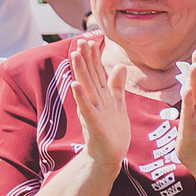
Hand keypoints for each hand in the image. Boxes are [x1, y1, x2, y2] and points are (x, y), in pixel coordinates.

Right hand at [67, 37, 131, 165]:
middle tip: (80, 40)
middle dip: (85, 58)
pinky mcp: (93, 124)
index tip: (91, 39)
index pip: (96, 72)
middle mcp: (94, 101)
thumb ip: (117, 85)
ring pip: (86, 88)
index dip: (94, 57)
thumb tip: (120, 65)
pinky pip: (86, 108)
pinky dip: (81, 97)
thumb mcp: (117, 103)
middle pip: (89, 76)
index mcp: (101, 96)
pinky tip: (75, 85)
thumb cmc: (112, 131)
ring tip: (75, 55)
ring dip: (80, 72)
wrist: (108, 156)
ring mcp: (92, 112)